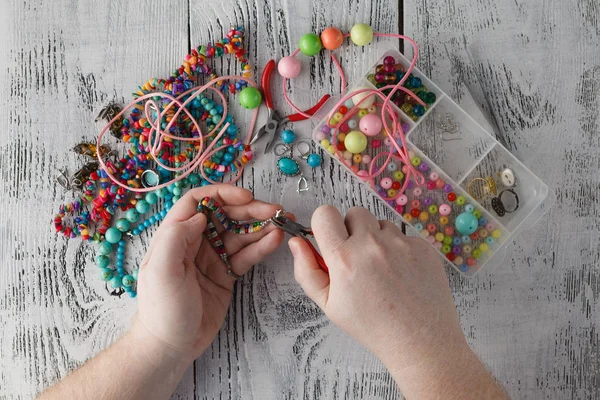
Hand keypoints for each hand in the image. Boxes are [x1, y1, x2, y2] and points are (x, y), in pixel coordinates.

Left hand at [132, 185, 283, 366]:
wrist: (171, 346)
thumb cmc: (161, 310)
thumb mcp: (161, 271)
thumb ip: (176, 238)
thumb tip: (201, 215)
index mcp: (175, 235)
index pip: (198, 201)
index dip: (222, 194)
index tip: (246, 197)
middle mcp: (194, 242)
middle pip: (225, 215)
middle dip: (250, 210)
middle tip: (276, 211)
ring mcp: (212, 257)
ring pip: (239, 233)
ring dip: (261, 227)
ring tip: (283, 224)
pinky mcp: (225, 273)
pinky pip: (246, 254)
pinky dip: (261, 246)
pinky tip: (275, 241)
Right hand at [289, 206, 501, 397]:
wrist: (419, 341)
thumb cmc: (371, 325)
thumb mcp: (328, 304)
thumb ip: (306, 270)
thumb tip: (297, 242)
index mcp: (345, 258)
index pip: (325, 213)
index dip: (325, 225)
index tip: (331, 240)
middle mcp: (372, 244)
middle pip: (354, 213)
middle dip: (352, 230)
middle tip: (358, 258)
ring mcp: (401, 243)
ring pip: (380, 224)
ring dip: (377, 239)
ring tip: (382, 270)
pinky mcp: (422, 246)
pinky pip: (403, 235)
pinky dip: (399, 249)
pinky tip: (401, 274)